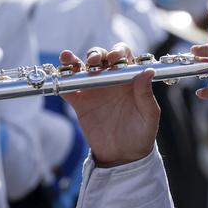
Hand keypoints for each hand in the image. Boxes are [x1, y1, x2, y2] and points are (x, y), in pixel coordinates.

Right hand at [59, 44, 159, 166]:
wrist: (123, 156)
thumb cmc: (142, 134)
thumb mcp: (149, 116)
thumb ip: (146, 95)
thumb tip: (147, 72)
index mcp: (130, 79)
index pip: (124, 56)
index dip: (118, 52)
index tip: (115, 57)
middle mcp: (111, 80)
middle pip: (101, 57)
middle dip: (96, 54)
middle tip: (94, 61)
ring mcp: (94, 90)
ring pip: (82, 68)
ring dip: (74, 61)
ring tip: (68, 59)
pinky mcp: (80, 103)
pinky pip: (68, 88)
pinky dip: (61, 80)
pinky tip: (58, 75)